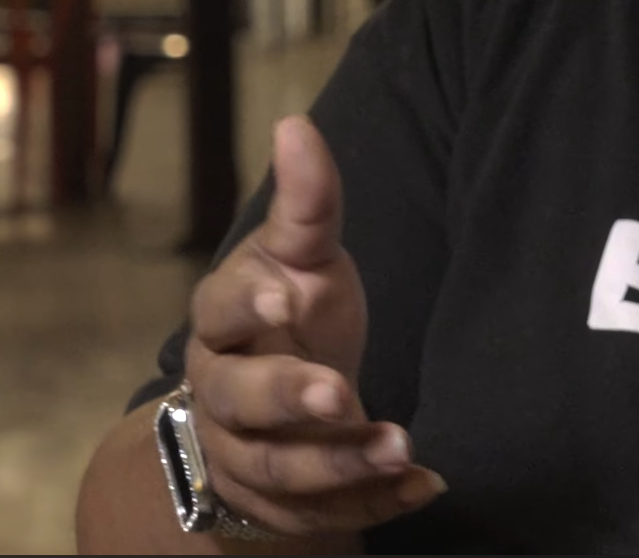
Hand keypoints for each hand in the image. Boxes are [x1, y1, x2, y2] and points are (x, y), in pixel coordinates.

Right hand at [182, 115, 445, 537]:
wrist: (283, 403)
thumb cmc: (294, 313)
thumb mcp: (305, 256)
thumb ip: (308, 202)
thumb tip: (296, 122)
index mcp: (222, 322)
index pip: (217, 311)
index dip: (246, 306)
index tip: (285, 297)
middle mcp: (222, 393)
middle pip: (236, 400)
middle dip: (286, 398)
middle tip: (339, 392)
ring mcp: (246, 455)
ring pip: (277, 470)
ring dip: (339, 463)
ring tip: (398, 444)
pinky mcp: (283, 506)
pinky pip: (324, 516)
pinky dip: (373, 504)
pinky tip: (421, 483)